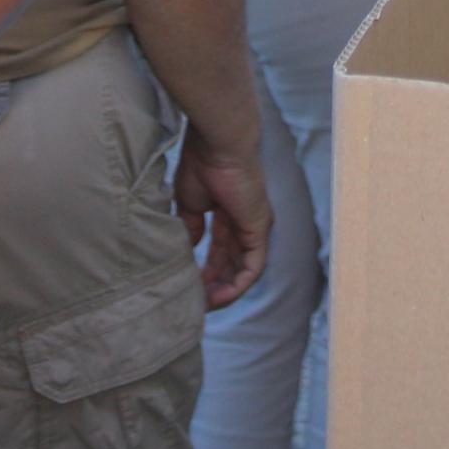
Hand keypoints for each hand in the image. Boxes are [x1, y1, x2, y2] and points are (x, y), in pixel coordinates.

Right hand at [171, 127, 273, 306]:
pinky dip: (239, 284)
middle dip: (215, 285)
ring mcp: (255, 227)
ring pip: (243, 269)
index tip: (188, 285)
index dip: (206, 270)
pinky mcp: (260, 229)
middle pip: (233, 263)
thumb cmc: (202, 165)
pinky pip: (254, 266)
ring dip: (226, 290)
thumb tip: (189, 249)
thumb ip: (191, 228)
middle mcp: (245, 223)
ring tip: (205, 304)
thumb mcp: (189, 204)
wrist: (217, 144)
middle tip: (195, 301)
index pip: (221, 251)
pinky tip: (221, 296)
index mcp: (228, 213)